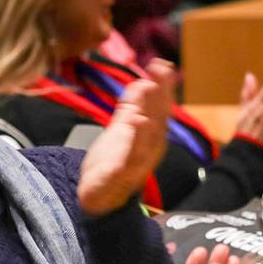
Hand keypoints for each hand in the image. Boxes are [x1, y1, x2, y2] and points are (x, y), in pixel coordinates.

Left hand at [78, 60, 173, 216]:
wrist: (100, 199)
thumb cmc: (113, 163)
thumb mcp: (122, 131)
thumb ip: (131, 109)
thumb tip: (142, 83)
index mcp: (150, 138)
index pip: (159, 110)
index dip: (162, 87)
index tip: (161, 64)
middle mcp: (149, 150)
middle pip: (157, 120)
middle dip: (159, 94)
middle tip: (159, 70)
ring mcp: (136, 163)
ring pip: (146, 137)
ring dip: (149, 111)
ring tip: (148, 89)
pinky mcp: (120, 176)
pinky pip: (129, 158)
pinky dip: (135, 140)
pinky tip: (135, 122)